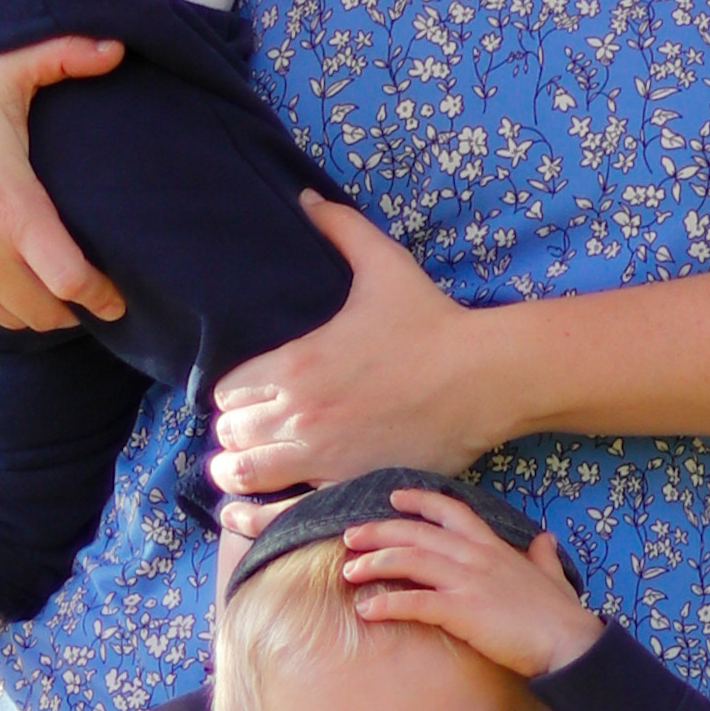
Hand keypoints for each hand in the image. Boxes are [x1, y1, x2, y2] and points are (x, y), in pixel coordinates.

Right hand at [0, 39, 125, 329]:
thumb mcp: (2, 72)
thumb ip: (64, 56)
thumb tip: (119, 45)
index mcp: (14, 209)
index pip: (72, 281)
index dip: (102, 297)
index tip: (118, 302)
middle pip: (45, 312)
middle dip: (72, 310)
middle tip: (88, 298)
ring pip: (10, 319)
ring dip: (34, 312)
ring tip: (50, 293)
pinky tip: (7, 285)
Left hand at [211, 197, 509, 495]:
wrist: (484, 377)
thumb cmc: (432, 322)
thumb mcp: (383, 264)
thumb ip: (338, 228)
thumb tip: (306, 198)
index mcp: (295, 366)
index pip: (225, 394)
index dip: (233, 397)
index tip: (251, 398)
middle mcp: (300, 416)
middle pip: (229, 438)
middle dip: (235, 435)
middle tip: (254, 433)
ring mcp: (322, 459)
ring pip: (246, 476)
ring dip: (243, 473)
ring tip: (256, 469)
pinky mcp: (350, 488)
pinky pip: (285, 512)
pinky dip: (271, 510)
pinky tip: (274, 504)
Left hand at [340, 490, 601, 680]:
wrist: (568, 643)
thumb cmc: (560, 615)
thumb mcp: (552, 576)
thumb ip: (543, 557)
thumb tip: (545, 540)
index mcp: (494, 547)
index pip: (451, 512)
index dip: (420, 502)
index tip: (393, 498)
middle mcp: (476, 556)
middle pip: (416, 534)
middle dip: (379, 532)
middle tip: (350, 537)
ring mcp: (467, 582)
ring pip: (409, 561)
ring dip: (374, 564)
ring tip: (350, 572)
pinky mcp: (461, 611)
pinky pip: (414, 602)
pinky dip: (387, 604)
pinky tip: (367, 610)